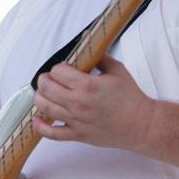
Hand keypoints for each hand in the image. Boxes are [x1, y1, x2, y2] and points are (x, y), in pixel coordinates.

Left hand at [32, 54, 151, 151]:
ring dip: (40, 97)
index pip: (58, 72)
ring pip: (45, 107)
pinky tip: (37, 119)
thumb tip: (88, 44)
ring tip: (43, 93)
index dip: (58, 68)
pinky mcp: (78, 135)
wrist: (141, 124)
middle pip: (46, 88)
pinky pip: (52, 133)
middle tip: (49, 79)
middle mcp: (78, 103)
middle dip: (44, 80)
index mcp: (87, 85)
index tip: (64, 69)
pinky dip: (41, 126)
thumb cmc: (131, 97)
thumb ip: (100, 56)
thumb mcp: (117, 70)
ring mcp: (76, 120)